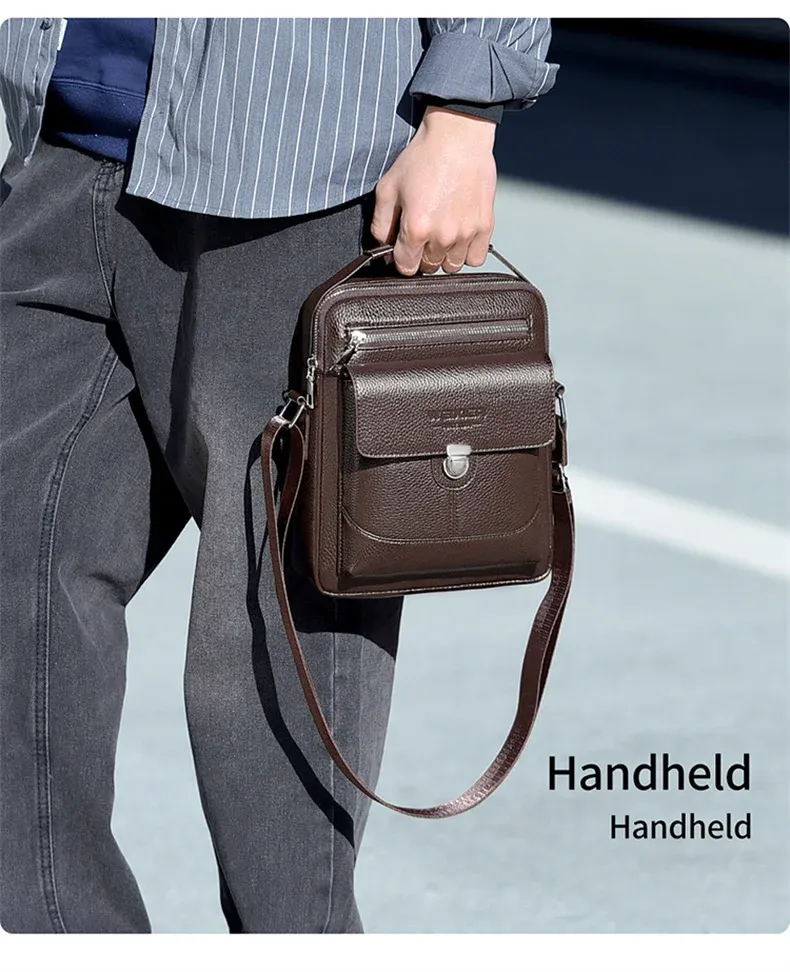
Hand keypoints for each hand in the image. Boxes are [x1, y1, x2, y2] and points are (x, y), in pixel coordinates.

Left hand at [369, 104, 496, 275]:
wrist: (458, 137)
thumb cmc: (425, 157)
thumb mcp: (388, 187)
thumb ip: (380, 223)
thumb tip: (383, 245)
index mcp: (416, 228)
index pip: (406, 267)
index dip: (401, 259)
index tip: (404, 249)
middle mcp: (442, 235)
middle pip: (429, 268)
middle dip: (422, 256)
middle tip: (423, 235)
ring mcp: (466, 233)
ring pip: (451, 266)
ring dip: (444, 256)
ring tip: (442, 234)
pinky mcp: (485, 226)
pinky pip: (475, 258)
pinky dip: (467, 252)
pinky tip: (460, 237)